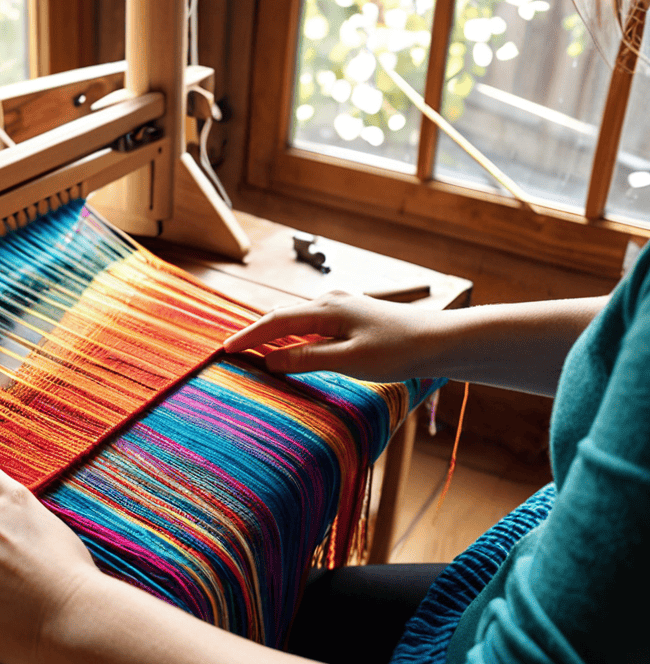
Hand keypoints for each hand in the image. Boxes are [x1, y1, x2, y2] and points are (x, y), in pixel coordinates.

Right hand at [223, 291, 437, 380]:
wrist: (440, 340)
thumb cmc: (398, 350)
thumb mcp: (348, 360)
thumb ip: (306, 359)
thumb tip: (270, 361)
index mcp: (326, 310)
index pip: (274, 322)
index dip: (247, 337)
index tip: (223, 350)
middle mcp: (330, 302)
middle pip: (281, 317)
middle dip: (255, 333)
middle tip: (232, 352)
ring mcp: (342, 307)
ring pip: (297, 321)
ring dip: (275, 335)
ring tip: (254, 352)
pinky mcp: (352, 317)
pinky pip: (312, 325)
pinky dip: (294, 337)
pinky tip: (293, 350)